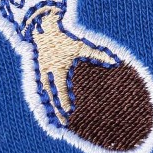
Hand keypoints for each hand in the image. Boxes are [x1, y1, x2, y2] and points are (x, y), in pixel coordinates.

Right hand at [30, 6, 114, 122]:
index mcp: (58, 68)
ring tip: (56, 119)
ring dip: (50, 106)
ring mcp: (42, 73)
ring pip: (45, 94)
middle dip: (57, 109)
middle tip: (63, 122)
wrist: (45, 30)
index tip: (69, 112)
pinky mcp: (39, 71)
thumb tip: (114, 61)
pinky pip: (42, 88)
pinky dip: (46, 99)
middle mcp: (48, 72)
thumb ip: (97, 54)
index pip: (61, 88)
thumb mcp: (81, 46)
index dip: (65, 100)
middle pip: (51, 95)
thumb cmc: (65, 39)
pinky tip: (50, 108)